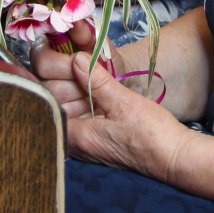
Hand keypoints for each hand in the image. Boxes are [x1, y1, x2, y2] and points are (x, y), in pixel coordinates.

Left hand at [43, 50, 187, 178]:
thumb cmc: (151, 134)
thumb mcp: (123, 102)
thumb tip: (74, 59)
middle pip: (51, 108)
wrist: (174, 157)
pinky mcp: (94, 141)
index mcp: (76, 137)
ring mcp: (84, 144)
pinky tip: (83, 83)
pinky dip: (77, 99)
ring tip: (69, 64)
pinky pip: (76, 117)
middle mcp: (75, 144)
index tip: (40, 57)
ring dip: (65, 89)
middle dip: (52, 82)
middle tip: (55, 54)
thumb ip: (96, 80)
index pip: (44, 106)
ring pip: (63, 112)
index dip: (40, 80)